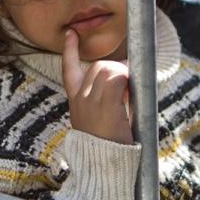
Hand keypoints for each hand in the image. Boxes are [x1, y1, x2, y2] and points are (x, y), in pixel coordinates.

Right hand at [61, 29, 131, 143]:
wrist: (103, 165)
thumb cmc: (105, 145)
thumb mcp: (97, 120)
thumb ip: (104, 100)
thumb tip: (126, 81)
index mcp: (76, 102)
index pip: (68, 70)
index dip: (69, 50)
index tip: (70, 34)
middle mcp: (80, 99)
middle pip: (99, 65)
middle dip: (117, 69)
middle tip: (129, 89)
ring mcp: (90, 101)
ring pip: (109, 68)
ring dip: (125, 75)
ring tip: (131, 95)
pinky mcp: (104, 105)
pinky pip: (118, 78)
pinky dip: (128, 81)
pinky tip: (130, 95)